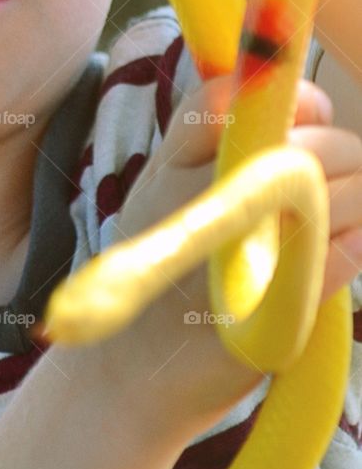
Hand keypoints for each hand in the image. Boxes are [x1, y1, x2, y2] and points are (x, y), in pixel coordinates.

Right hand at [110, 75, 361, 434]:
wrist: (130, 373)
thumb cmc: (163, 273)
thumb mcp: (163, 191)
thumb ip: (217, 144)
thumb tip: (311, 108)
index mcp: (170, 164)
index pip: (240, 95)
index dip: (294, 100)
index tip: (309, 120)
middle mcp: (198, 198)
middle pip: (311, 146)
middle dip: (344, 155)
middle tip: (342, 179)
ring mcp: (235, 252)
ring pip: (339, 195)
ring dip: (357, 202)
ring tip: (339, 220)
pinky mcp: (272, 308)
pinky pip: (347, 251)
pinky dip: (357, 244)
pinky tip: (343, 250)